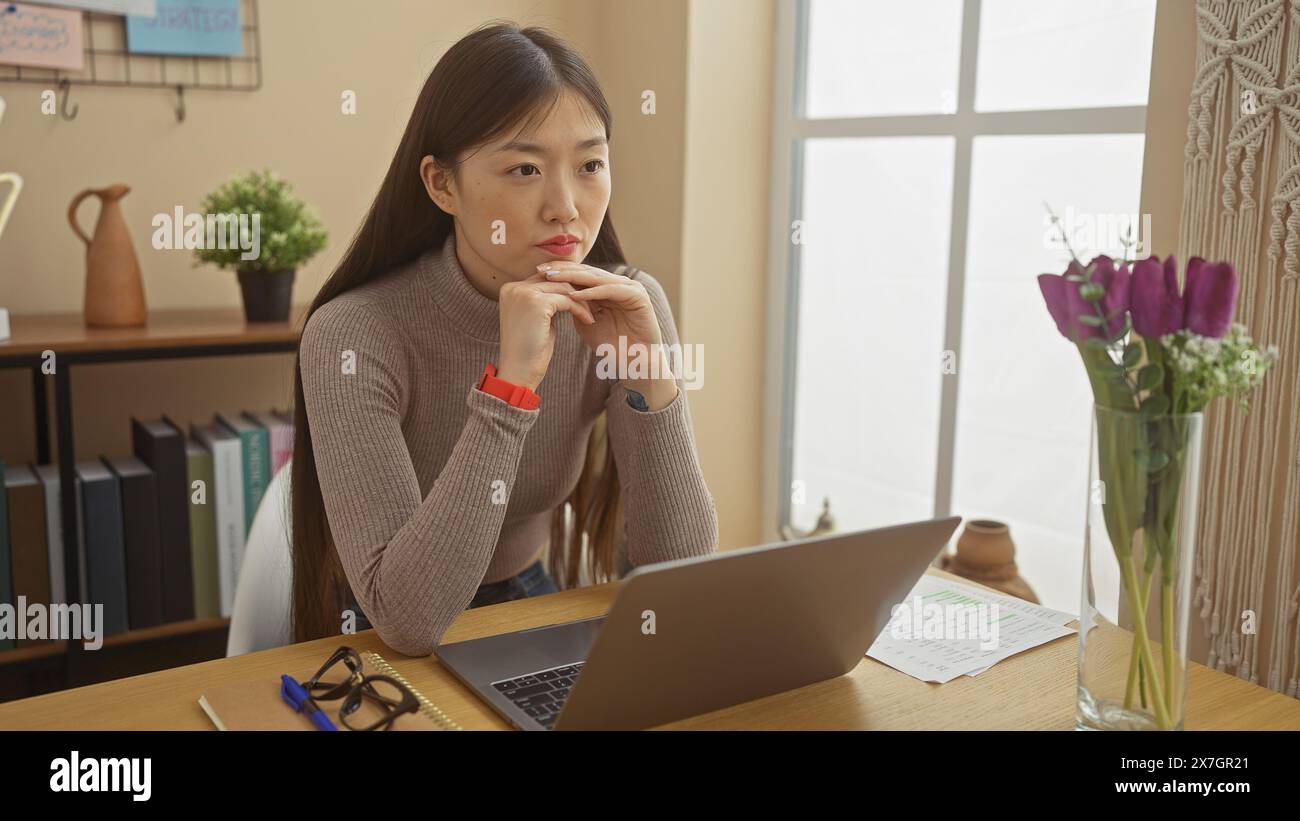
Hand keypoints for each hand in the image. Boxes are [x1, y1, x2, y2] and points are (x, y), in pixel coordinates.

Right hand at [495, 270, 595, 390]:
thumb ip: (545, 302)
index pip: (544, 278)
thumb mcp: (536, 320)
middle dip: (576, 291)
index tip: (583, 297)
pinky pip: (567, 300)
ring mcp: (524, 294)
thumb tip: (564, 292)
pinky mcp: (537, 303)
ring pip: (563, 288)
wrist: (519, 372)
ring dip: (581, 300)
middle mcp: (514, 288)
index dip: (565, 287)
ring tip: (592, 313)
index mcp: (510, 290)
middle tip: (594, 302)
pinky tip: (589, 320)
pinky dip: (580, 310)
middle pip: (554, 279)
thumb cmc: (529, 351)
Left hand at [539, 262, 678, 409]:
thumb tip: (552, 294)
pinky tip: (575, 295)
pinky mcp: (638, 296)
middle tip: (541, 270)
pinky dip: (593, 292)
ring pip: (597, 278)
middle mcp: (618, 284)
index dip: (559, 272)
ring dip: (574, 278)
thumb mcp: (585, 323)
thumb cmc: (612, 347)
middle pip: (587, 272)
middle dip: (563, 270)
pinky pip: (612, 290)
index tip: (536, 273)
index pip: (580, 274)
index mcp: (607, 287)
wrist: (636, 364)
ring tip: (554, 278)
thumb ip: (574, 307)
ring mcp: (630, 288)